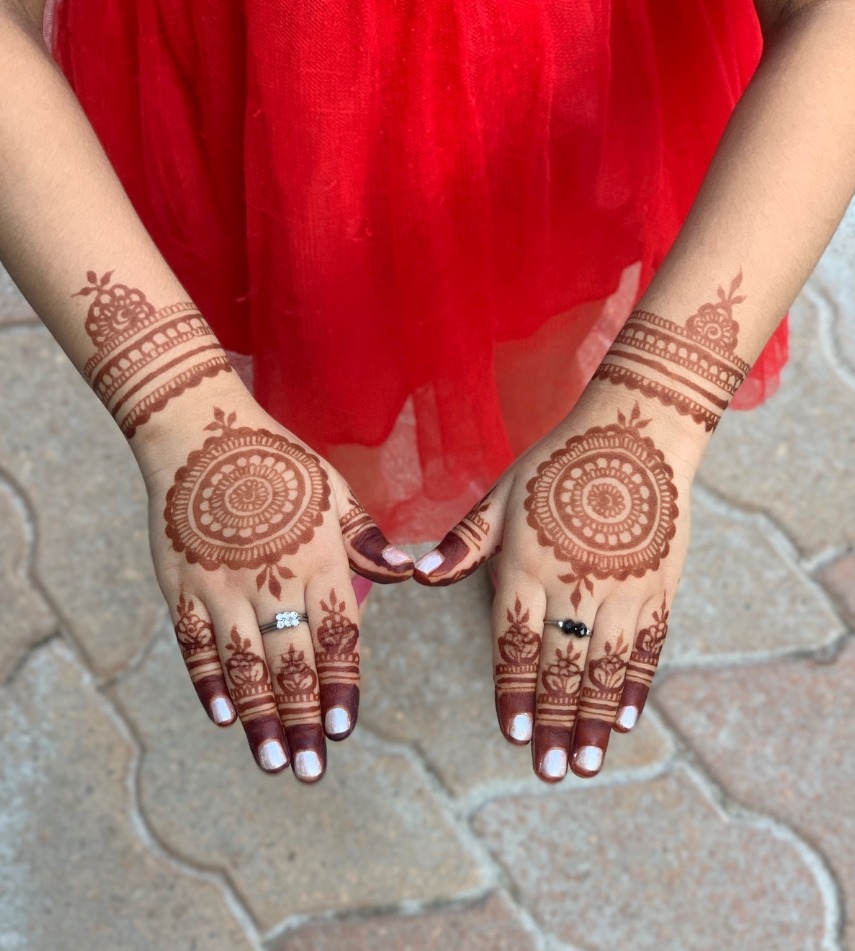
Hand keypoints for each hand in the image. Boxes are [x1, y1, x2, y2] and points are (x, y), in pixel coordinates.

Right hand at [137, 387, 413, 780]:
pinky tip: (221, 716)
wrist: (202, 434)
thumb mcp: (334, 493)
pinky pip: (194, 644)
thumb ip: (367, 541)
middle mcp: (270, 581)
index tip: (345, 729)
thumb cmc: (280, 464)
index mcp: (316, 560)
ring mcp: (221, 586)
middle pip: (290, 663)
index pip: (335, 636)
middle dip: (304, 721)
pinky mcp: (182, 586)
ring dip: (259, 717)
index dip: (341, 685)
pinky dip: (208, 682)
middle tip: (312, 769)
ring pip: (244, 665)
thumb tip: (411, 573)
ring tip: (273, 760)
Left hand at [414, 389, 702, 780]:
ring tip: (585, 763)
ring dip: (592, 718)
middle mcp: (574, 581)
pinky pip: (646, 645)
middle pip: (561, 664)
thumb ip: (465, 542)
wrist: (635, 432)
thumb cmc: (557, 465)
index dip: (513, 690)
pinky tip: (624, 720)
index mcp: (527, 563)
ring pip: (605, 665)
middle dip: (552, 721)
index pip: (515, 640)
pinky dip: (635, 684)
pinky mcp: (657, 584)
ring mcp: (621, 586)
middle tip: (547, 771)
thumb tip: (418, 574)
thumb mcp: (502, 494)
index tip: (513, 734)